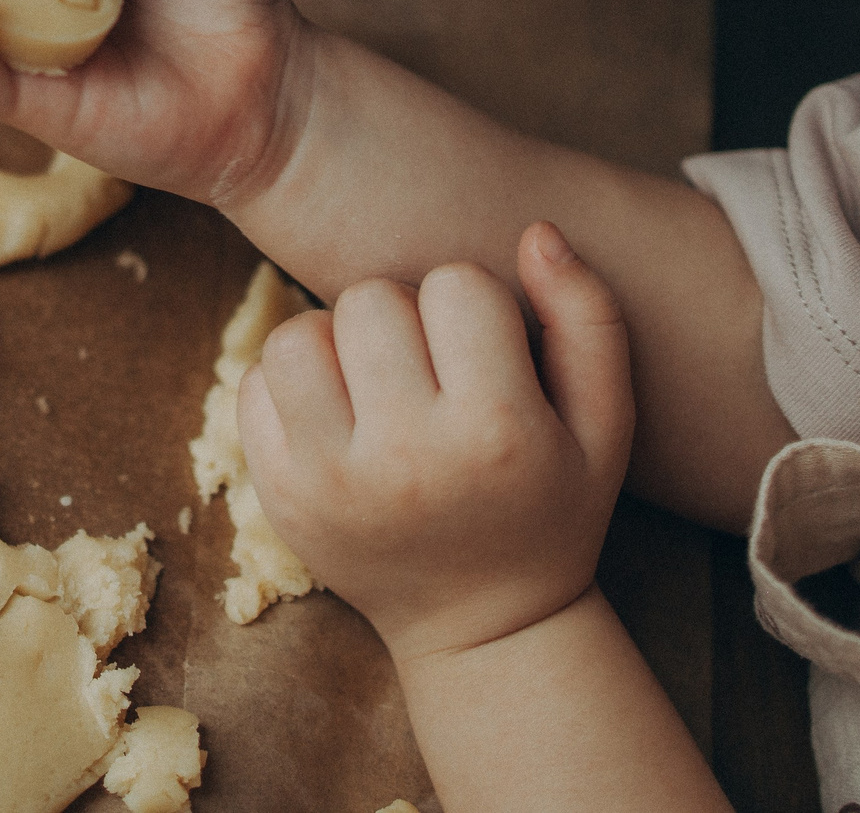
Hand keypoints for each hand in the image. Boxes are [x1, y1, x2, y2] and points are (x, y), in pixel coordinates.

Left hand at [239, 224, 633, 658]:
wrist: (483, 626)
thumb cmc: (550, 509)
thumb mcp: (605, 424)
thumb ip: (589, 317)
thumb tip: (537, 232)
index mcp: (498, 432)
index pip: (458, 285)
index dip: (473, 302)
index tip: (483, 351)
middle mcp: (407, 457)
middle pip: (370, 298)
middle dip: (401, 313)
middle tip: (427, 363)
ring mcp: (331, 479)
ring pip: (297, 333)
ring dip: (334, 339)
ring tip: (373, 378)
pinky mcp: (279, 494)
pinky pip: (254, 382)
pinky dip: (289, 381)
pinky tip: (335, 410)